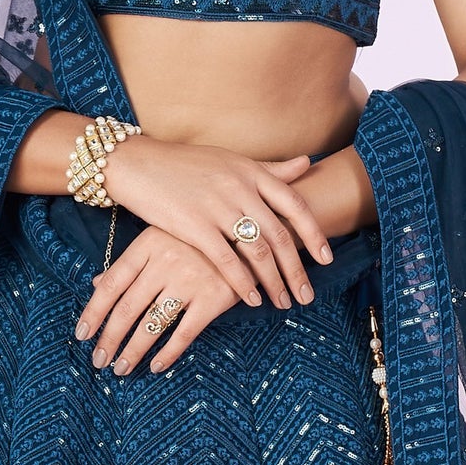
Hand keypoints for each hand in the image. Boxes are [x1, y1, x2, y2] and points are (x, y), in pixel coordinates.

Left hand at [75, 229, 244, 374]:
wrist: (251, 233)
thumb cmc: (200, 238)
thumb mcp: (161, 238)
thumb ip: (131, 262)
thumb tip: (97, 283)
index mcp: (148, 245)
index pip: (112, 284)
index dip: (94, 312)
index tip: (82, 335)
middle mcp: (165, 262)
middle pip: (128, 309)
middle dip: (110, 339)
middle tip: (99, 361)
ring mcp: (190, 280)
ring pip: (151, 324)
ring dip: (133, 351)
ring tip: (121, 368)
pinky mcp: (214, 298)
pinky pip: (184, 333)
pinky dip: (167, 354)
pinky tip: (155, 367)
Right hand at [101, 136, 332, 309]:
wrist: (139, 164)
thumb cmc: (185, 164)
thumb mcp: (232, 161)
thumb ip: (269, 169)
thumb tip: (306, 163)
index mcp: (252, 172)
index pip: (294, 205)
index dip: (314, 234)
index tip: (326, 258)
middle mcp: (240, 188)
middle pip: (279, 236)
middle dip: (296, 270)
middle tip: (306, 295)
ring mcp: (217, 207)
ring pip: (257, 252)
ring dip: (274, 282)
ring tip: (282, 303)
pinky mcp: (194, 226)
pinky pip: (227, 260)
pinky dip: (243, 283)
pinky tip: (253, 299)